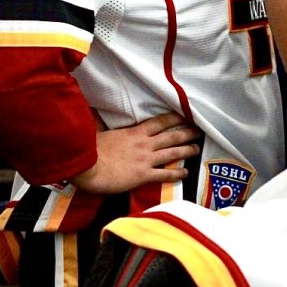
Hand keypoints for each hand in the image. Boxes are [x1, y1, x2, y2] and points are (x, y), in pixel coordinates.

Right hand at [72, 112, 199, 193]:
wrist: (87, 168)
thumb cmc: (90, 150)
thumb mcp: (100, 132)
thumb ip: (104, 123)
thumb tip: (96, 111)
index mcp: (135, 132)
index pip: (160, 122)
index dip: (175, 118)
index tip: (186, 115)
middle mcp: (145, 144)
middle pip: (171, 136)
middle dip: (187, 133)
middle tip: (199, 131)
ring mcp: (146, 160)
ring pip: (172, 153)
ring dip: (187, 150)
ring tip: (197, 149)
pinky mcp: (143, 175)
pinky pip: (165, 174)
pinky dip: (177, 174)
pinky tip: (186, 173)